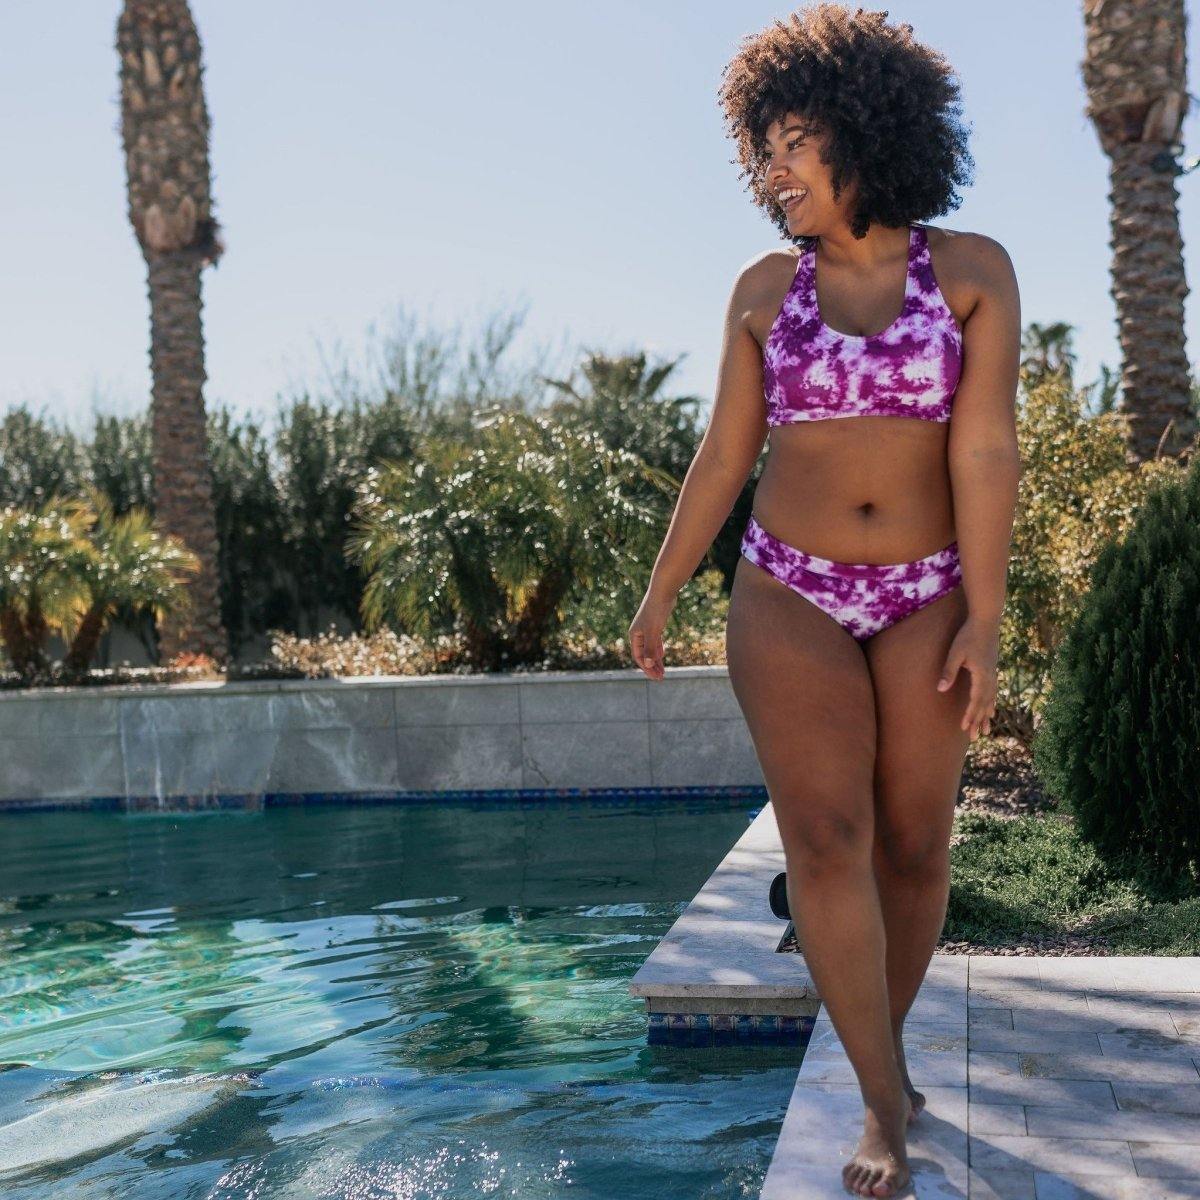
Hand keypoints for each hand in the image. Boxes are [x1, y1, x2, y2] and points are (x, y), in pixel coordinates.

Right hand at [628, 591, 674, 680]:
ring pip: (650, 649)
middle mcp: (638, 633)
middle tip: (660, 678)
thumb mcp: (653, 632)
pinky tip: (662, 656)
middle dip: (651, 667)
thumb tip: (648, 665)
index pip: (638, 657)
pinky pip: (654, 641)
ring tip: (662, 671)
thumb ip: (650, 649)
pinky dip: (658, 649)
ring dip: (655, 660)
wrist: (662, 592)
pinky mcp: (655, 625)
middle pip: (644, 655)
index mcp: (634, 635)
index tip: (656, 677)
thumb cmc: (656, 611)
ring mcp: (647, 629)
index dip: (647, 669)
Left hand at [936, 616, 998, 739]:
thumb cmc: (968, 635)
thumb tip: (941, 689)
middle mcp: (991, 677)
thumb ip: (949, 671)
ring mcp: (993, 673)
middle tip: (974, 737)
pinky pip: (993, 691)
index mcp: (982, 675)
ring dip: (986, 715)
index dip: (970, 715)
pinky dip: (991, 703)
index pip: (975, 701)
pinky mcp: (992, 669)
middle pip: (985, 704)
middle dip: (978, 721)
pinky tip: (991, 710)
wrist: (986, 620)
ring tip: (985, 730)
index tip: (964, 728)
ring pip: (991, 699)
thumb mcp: (955, 653)